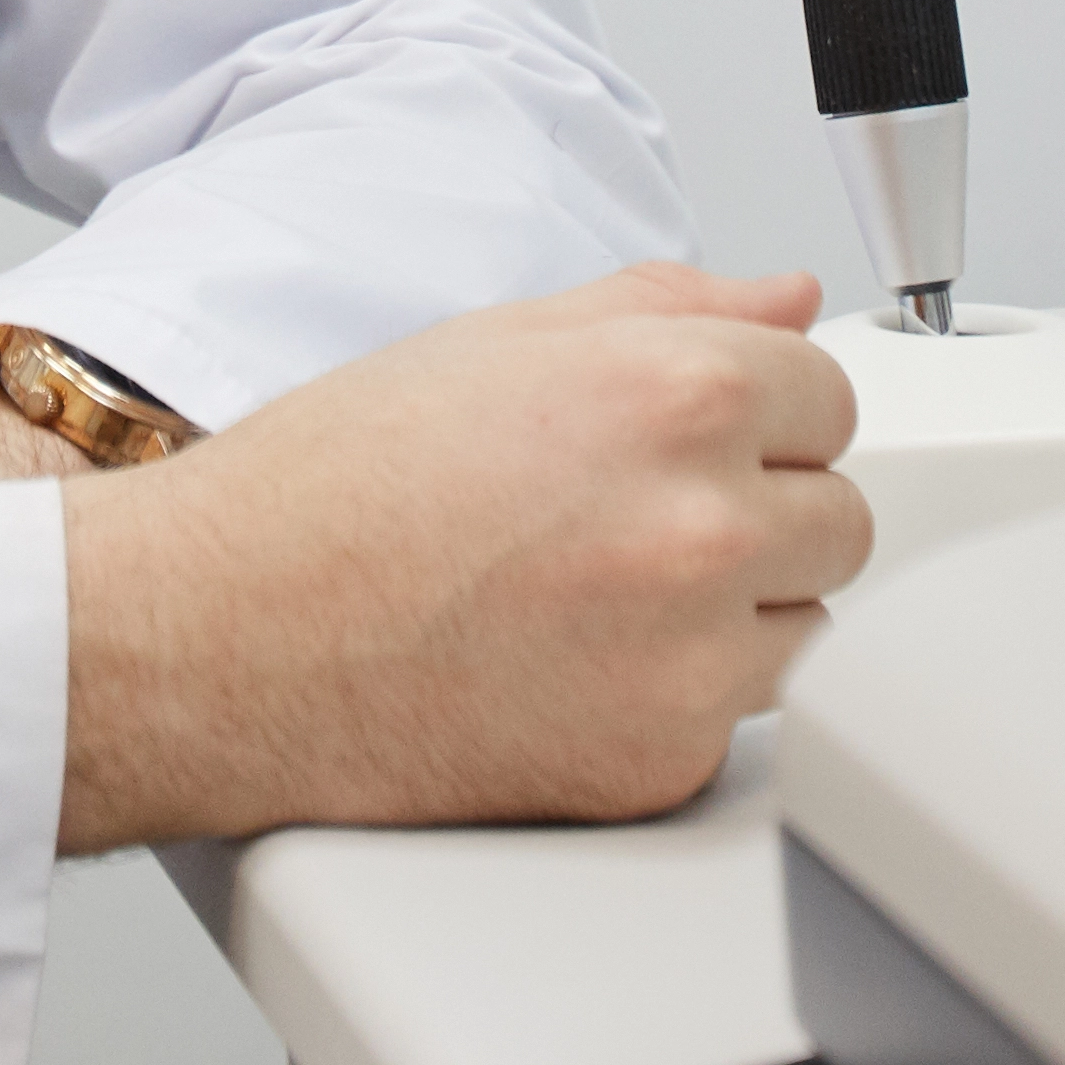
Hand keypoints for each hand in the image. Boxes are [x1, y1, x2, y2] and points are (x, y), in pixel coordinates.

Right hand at [51, 265, 861, 852]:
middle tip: (635, 522)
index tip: (697, 440)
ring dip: (739, 616)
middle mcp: (701, 525)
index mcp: (674, 393)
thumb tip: (783, 300)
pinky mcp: (660, 764)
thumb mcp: (497, 343)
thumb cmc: (333, 489)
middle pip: (841, 519)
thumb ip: (667, 306)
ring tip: (600, 598)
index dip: (757, 414)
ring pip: (809, 629)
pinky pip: (736, 725)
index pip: (833, 395)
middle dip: (761, 514)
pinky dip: (676, 704)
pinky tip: (573, 670)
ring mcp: (690, 658)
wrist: (223, 639)